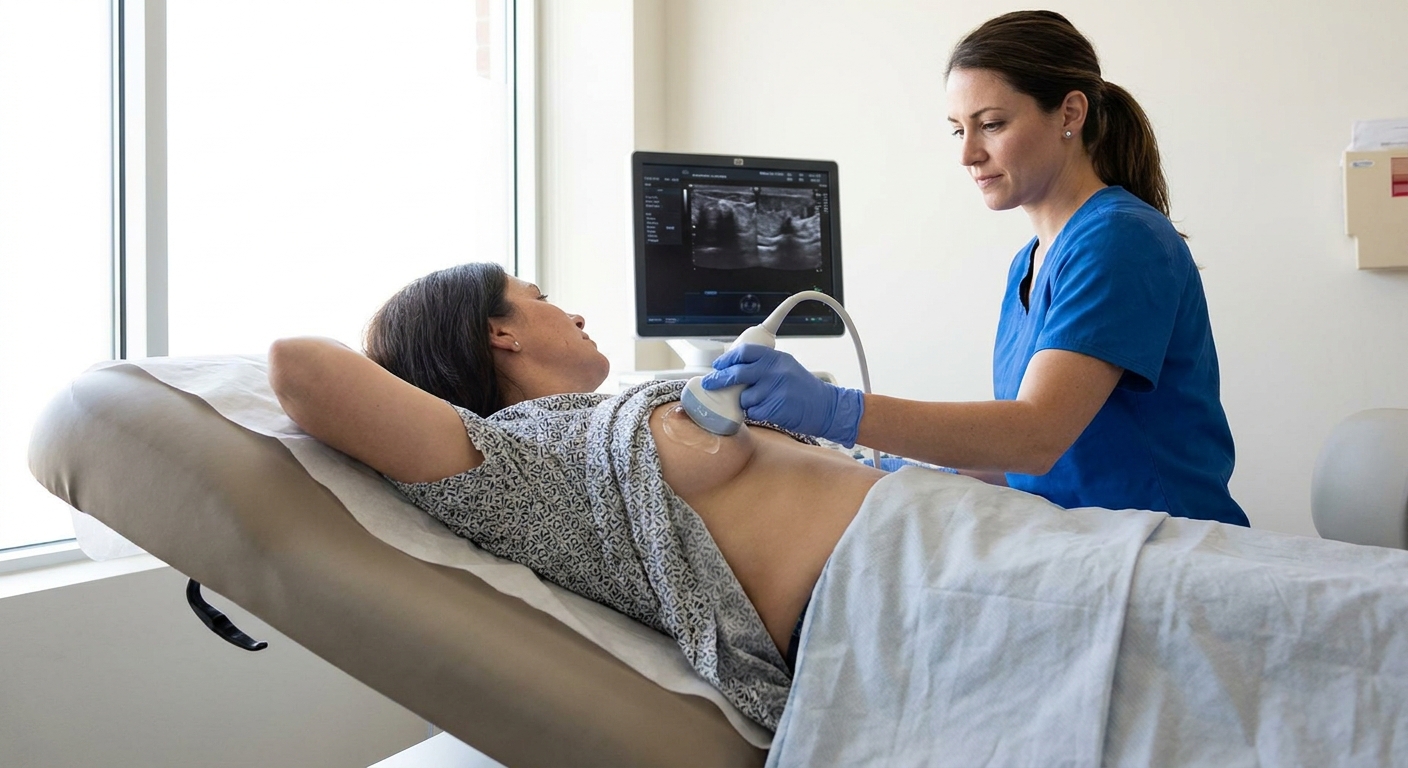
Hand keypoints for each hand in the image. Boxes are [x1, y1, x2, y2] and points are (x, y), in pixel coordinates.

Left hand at [700, 344, 863, 446]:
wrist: (826, 406)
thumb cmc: (802, 388)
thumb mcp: (785, 366)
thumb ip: (763, 365)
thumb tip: (733, 368)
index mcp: (776, 357)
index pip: (745, 352)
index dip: (727, 359)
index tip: (718, 365)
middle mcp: (775, 371)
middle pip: (738, 373)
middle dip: (720, 379)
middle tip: (711, 384)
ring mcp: (776, 390)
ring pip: (744, 397)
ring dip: (746, 402)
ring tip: (761, 401)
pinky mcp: (776, 408)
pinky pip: (753, 412)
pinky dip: (756, 413)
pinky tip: (769, 410)